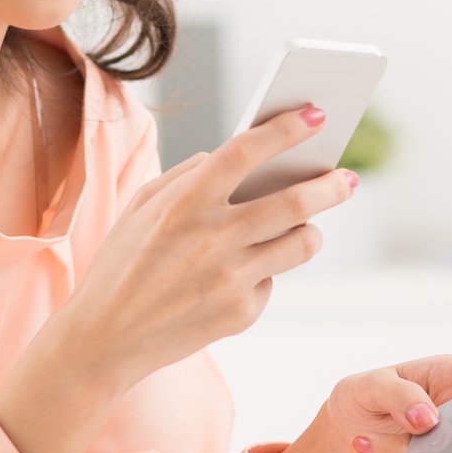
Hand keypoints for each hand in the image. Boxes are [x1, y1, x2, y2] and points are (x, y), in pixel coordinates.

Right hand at [0, 103, 355, 452]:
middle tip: (347, 178)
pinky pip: (272, 280)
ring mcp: (230, 279)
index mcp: (184, 202)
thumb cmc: (123, 263)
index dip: (285, 129)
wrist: (104, 339)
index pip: (246, 152)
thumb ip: (187, 174)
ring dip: (312, 230)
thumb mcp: (141, 206)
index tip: (316, 114)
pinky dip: (264, 272)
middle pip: (294, 202)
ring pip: (301, 244)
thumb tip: (235, 154)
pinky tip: (239, 277)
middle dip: (330, 185)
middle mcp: (212, 238)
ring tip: (310, 225)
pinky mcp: (241, 313)